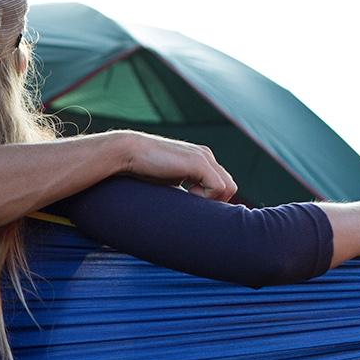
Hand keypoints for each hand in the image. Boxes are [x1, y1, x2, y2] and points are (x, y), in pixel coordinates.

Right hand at [113, 131, 236, 201]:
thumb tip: (194, 206)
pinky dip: (207, 197)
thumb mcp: (171, 179)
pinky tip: (188, 193)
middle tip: (195, 206)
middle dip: (216, 201)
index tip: (195, 206)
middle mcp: (206, 155)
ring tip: (190, 198)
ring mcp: (204, 158)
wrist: (129, 153)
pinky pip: (219, 187)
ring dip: (212, 200)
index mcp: (201, 158)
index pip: (222, 182)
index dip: (213, 199)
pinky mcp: (199, 163)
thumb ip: (186, 186)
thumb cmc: (143, 168)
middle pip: (230, 186)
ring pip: (229, 187)